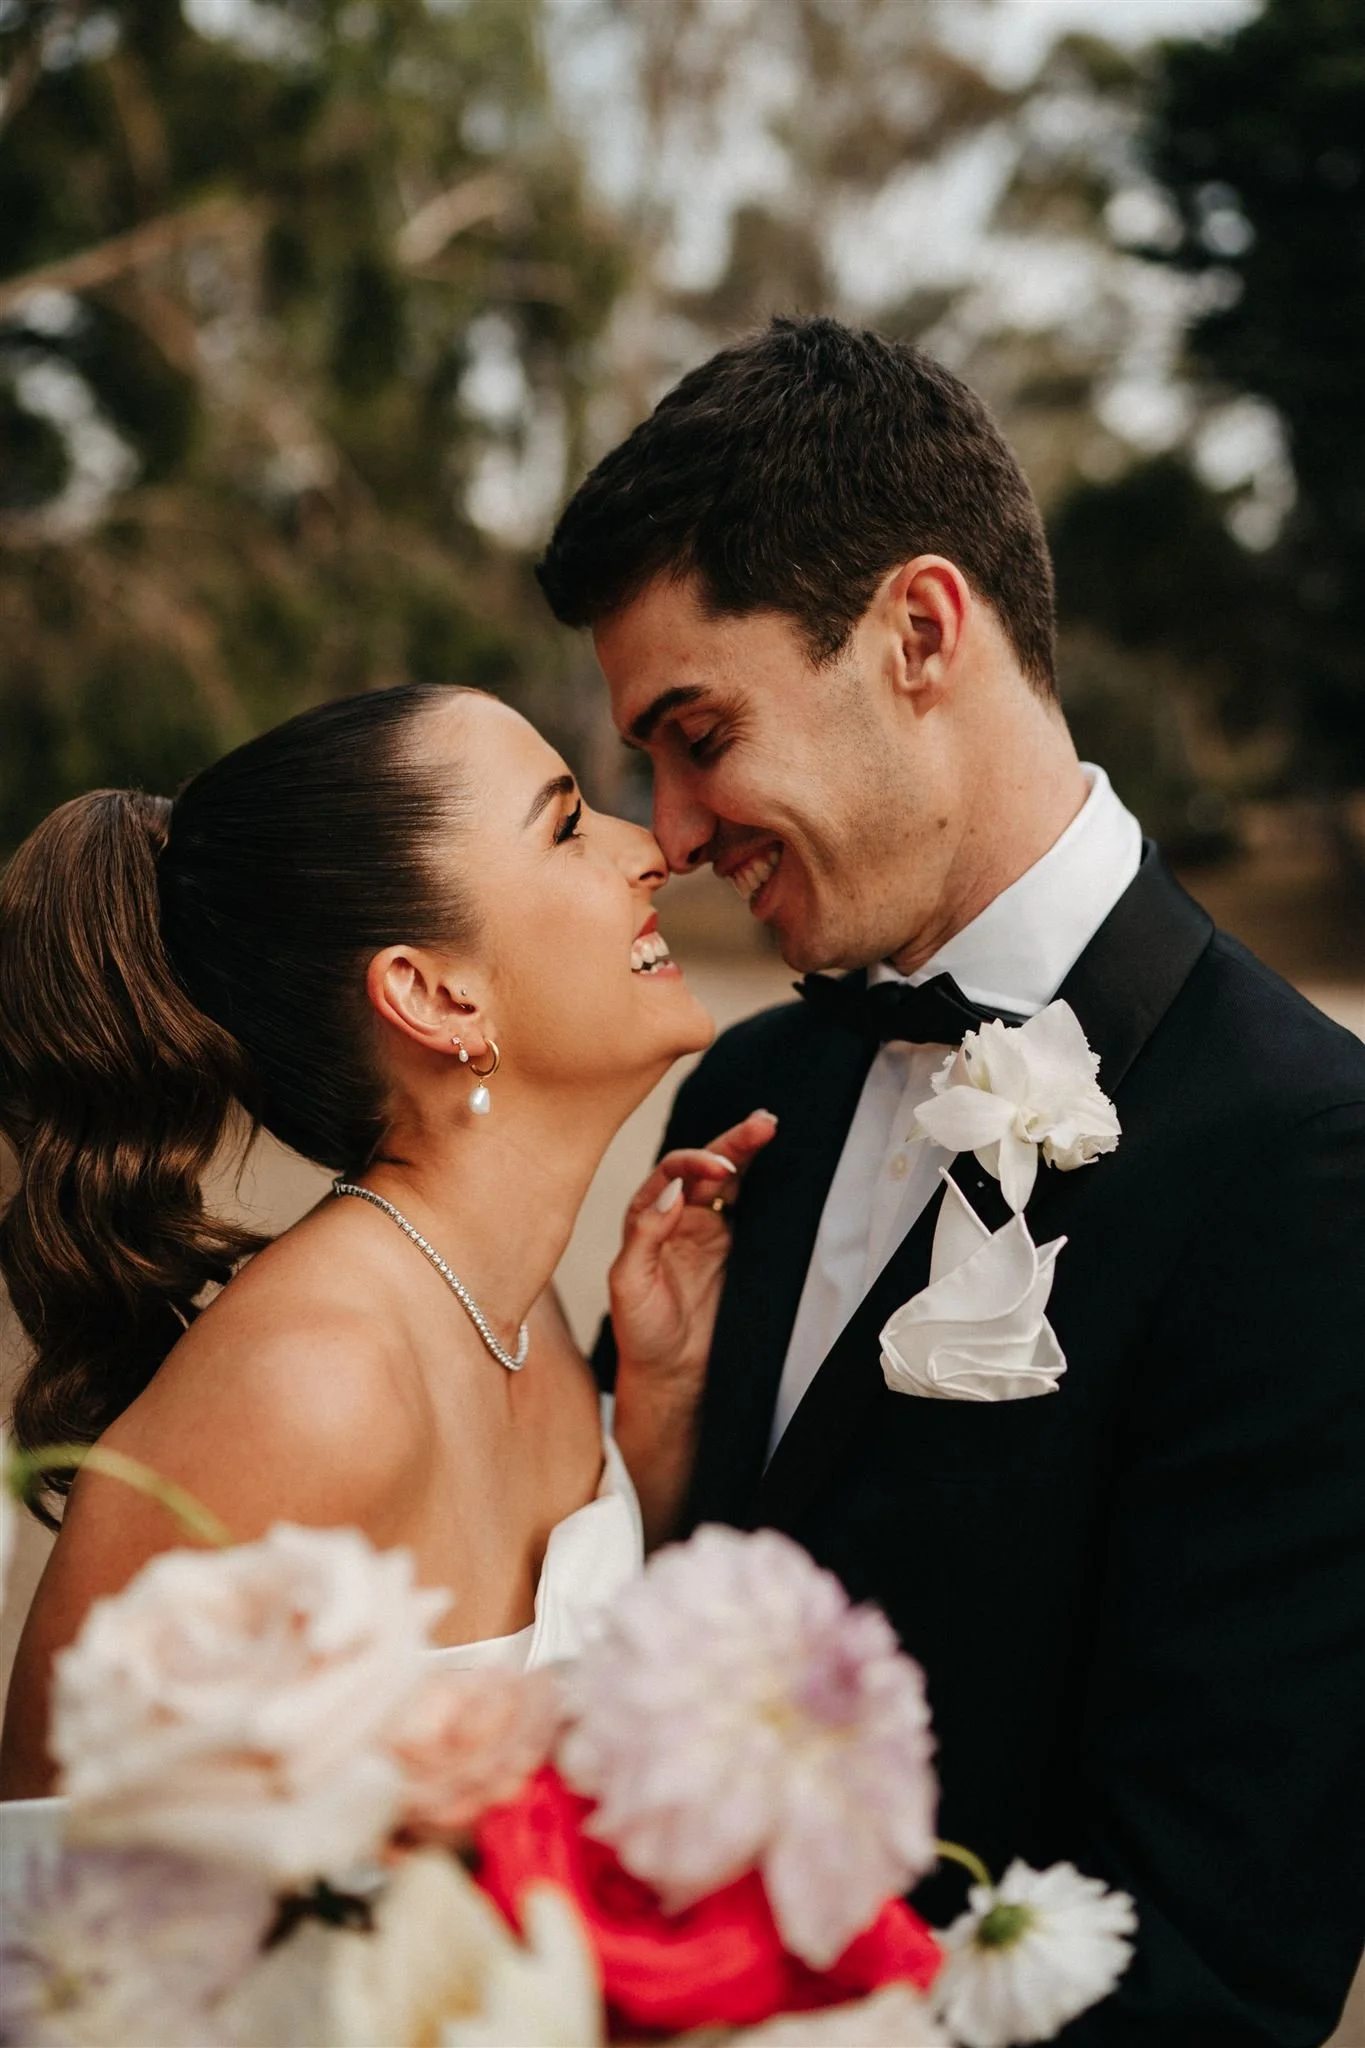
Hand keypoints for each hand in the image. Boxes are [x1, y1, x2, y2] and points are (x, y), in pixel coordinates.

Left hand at [609, 1109, 777, 1391]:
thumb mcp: (629, 1285)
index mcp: (647, 1216)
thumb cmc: (641, 1333)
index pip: (672, 1172)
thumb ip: (644, 1235)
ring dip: (750, 1154)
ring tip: (771, 1128)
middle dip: (733, 1142)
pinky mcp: (738, 1251)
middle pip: (707, 1166)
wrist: (673, 1376)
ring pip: (734, 1181)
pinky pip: (754, 1211)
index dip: (695, 1163)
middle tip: (763, 1124)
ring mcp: (711, 1231)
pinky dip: (768, 1188)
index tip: (720, 1169)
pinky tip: (782, 1169)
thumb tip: (671, 1190)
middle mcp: (678, 1216)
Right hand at [609, 1109, 776, 1547]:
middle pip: (701, 1167)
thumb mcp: (739, 1285)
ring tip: (725, 1153)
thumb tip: (717, 1194)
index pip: (724, 1169)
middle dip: (730, 1143)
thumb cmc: (709, 1333)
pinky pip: (643, 1224)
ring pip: (673, 1183)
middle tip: (761, 1125)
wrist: (679, 1378)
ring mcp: (659, 1235)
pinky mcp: (636, 1259)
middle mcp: (684, 1219)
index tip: (765, 1134)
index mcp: (711, 1219)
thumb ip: (736, 1241)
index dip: (742, 1148)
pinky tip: (676, 1190)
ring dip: (695, 1163)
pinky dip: (657, 1205)